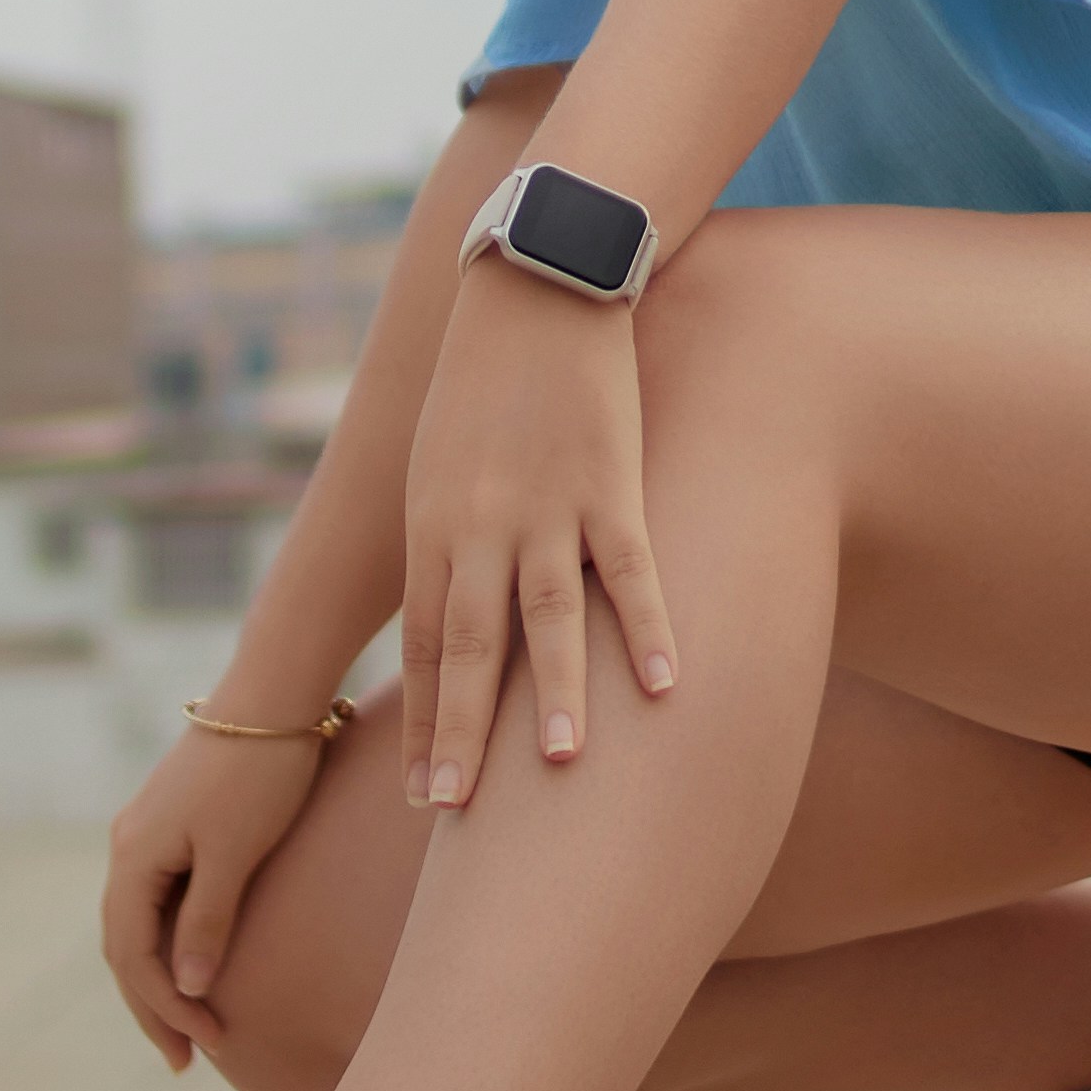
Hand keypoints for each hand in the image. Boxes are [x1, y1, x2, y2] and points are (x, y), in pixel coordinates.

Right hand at [100, 720, 327, 1069]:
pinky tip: (193, 959)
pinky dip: (171, 938)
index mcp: (134, 857)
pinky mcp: (174, 818)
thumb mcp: (235, 854)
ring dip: (161, 975)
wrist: (277, 691)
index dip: (165, 1009)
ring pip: (140, 921)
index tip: (205, 1048)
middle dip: (154, 1005)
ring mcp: (148, 829)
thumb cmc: (260, 773)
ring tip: (189, 1022)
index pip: (134, 956)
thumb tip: (185, 987)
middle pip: (127, 945)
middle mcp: (129, 844)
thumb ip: (207, 921)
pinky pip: (159, 896)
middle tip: (187, 1059)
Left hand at [402, 265, 678, 810]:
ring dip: (556, 694)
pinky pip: (631, 570)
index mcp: (434, 524)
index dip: (424, 720)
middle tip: (457, 810)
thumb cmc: (485, 370)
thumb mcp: (438, 455)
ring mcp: (546, 506)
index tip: (423, 794)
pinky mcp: (609, 480)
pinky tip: (667, 683)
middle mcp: (480, 526)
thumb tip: (445, 600)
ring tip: (563, 764)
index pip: (425, 644)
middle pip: (470, 647)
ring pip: (547, 617)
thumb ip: (445, 533)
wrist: (537, 279)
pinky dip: (649, 628)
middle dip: (462, 733)